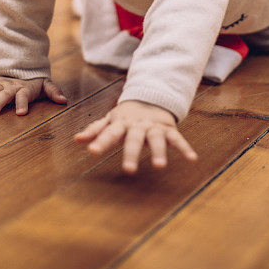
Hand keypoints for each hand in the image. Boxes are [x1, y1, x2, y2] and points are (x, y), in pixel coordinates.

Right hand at [0, 76, 67, 115]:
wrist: (22, 69)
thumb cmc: (34, 82)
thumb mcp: (46, 85)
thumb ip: (53, 92)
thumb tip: (64, 101)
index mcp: (24, 88)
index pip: (23, 95)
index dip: (22, 103)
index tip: (21, 113)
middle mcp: (10, 86)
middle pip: (4, 94)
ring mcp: (0, 85)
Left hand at [74, 100, 197, 173]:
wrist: (150, 98)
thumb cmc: (126, 116)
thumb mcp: (110, 121)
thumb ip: (95, 130)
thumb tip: (76, 140)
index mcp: (121, 123)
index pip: (109, 133)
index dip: (100, 141)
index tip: (92, 151)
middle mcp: (137, 125)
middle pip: (134, 139)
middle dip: (131, 153)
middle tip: (129, 170)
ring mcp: (153, 127)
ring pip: (157, 139)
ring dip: (158, 152)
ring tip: (160, 166)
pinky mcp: (168, 128)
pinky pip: (177, 138)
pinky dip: (185, 148)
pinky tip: (192, 158)